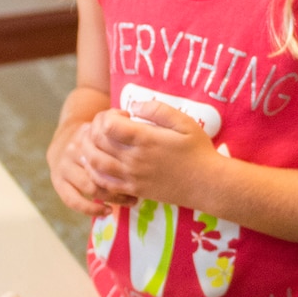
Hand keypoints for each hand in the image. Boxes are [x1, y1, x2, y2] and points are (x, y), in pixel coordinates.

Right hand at [49, 120, 133, 216]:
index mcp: (87, 134)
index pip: (108, 150)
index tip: (144, 172)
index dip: (127, 163)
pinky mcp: (57, 181)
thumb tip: (129, 115)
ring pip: (90, 186)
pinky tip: (106, 211)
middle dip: (122, 183)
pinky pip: (72, 199)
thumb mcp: (103, 122)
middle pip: (101, 170)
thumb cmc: (94, 134)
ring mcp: (63, 165)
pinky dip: (90, 209)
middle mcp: (74, 149)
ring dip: (112, 197)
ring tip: (129, 201)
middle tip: (139, 191)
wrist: (65, 136)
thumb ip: (116, 119)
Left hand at [84, 102, 223, 210]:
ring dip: (90, 149)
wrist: (207, 184)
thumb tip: (133, 106)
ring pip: (94, 163)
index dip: (109, 115)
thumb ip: (157, 110)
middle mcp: (134, 159)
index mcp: (145, 140)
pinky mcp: (133, 190)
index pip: (108, 125)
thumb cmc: (198, 150)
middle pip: (97, 142)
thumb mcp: (184, 122)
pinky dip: (94, 172)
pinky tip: (100, 164)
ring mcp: (131, 177)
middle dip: (96, 128)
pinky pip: (103, 184)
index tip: (123, 115)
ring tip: (100, 142)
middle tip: (109, 125)